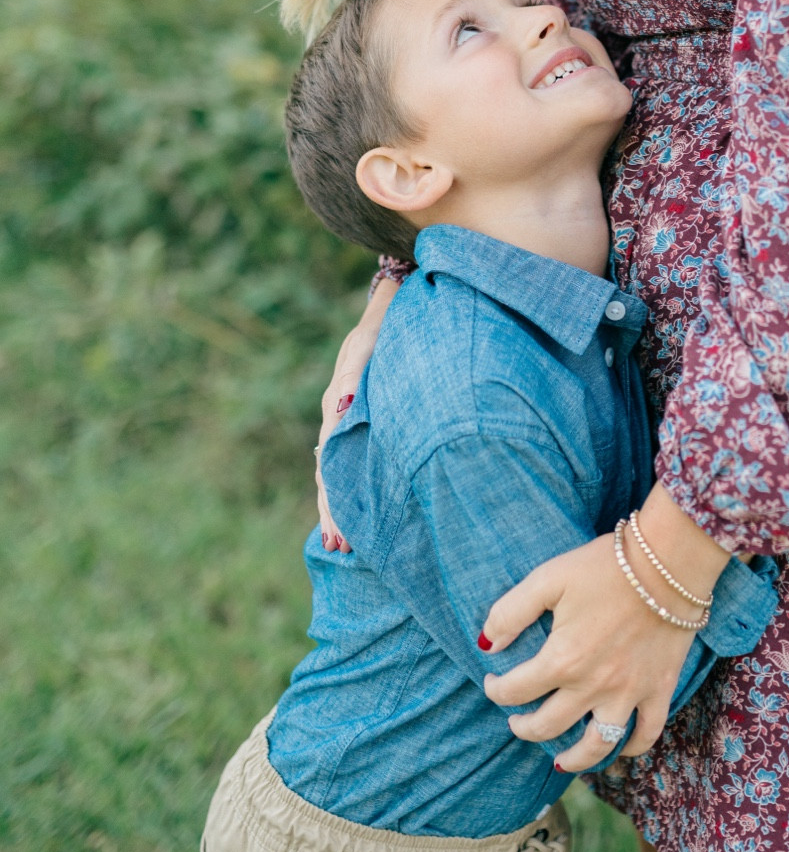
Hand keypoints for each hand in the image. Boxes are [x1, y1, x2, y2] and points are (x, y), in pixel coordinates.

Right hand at [315, 277, 399, 551]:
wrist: (396, 303)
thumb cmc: (388, 322)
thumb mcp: (369, 340)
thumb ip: (356, 372)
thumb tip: (343, 405)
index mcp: (339, 401)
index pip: (330, 459)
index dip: (333, 498)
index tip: (341, 531)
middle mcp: (339, 413)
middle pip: (329, 472)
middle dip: (334, 512)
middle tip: (341, 548)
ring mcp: (348, 417)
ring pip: (336, 470)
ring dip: (338, 506)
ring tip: (342, 544)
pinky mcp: (361, 418)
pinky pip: (348, 459)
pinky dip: (347, 488)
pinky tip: (351, 513)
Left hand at [480, 484, 730, 768]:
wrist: (669, 562)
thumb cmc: (605, 566)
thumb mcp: (548, 578)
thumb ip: (510, 612)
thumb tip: (486, 645)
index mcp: (562, 659)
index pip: (515, 691)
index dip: (496, 690)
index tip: (493, 682)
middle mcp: (593, 686)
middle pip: (548, 725)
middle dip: (524, 727)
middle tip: (517, 720)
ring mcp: (629, 693)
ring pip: (597, 745)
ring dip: (573, 759)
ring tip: (559, 761)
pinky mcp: (659, 689)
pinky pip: (646, 733)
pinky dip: (631, 748)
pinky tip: (618, 748)